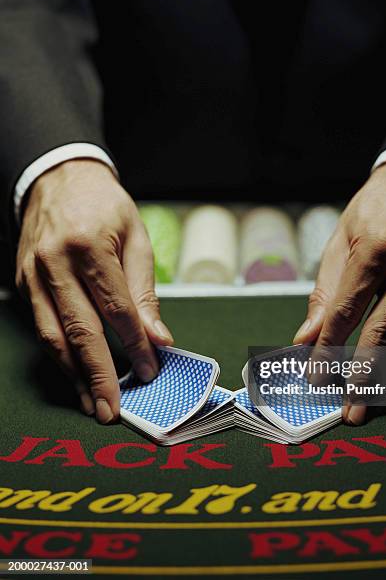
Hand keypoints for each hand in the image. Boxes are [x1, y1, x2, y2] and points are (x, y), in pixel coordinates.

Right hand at [16, 160, 173, 422]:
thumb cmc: (105, 207)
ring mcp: (33, 275)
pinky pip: (42, 327)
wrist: (59, 179)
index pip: (117, 308)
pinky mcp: (23, 284)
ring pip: (53, 336)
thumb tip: (158, 338)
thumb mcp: (136, 239)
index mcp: (89, 245)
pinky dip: (60, 355)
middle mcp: (55, 262)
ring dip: (74, 375)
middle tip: (113, 408)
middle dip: (100, 374)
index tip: (151, 369)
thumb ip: (145, 292)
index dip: (135, 345)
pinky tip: (75, 374)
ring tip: (92, 403)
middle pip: (80, 330)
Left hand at [294, 162, 385, 424]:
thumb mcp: (340, 242)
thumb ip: (324, 293)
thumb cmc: (375, 211)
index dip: (330, 347)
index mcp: (375, 247)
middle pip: (385, 332)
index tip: (315, 375)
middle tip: (351, 410)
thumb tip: (304, 338)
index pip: (348, 310)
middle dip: (364, 377)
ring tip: (372, 401)